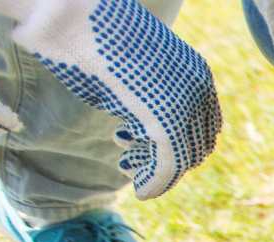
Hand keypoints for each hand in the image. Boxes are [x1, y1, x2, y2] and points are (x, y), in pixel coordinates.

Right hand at [0, 0, 220, 197]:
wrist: (69, 12)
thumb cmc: (91, 35)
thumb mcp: (131, 68)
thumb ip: (147, 96)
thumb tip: (144, 128)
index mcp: (196, 72)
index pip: (204, 124)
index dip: (180, 144)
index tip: (144, 146)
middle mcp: (198, 88)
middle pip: (197, 143)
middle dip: (165, 157)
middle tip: (130, 160)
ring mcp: (185, 103)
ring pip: (184, 156)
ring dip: (157, 171)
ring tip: (126, 164)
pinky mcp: (166, 118)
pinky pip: (170, 163)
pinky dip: (157, 183)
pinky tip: (142, 192)